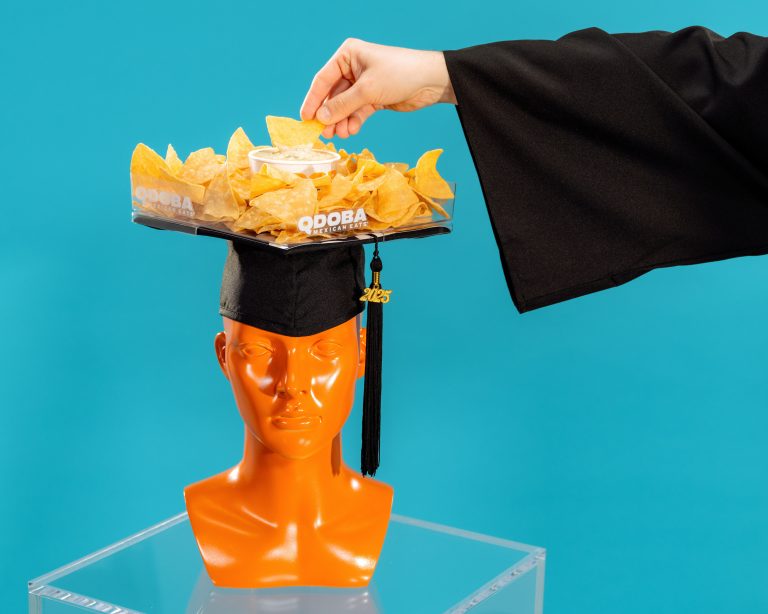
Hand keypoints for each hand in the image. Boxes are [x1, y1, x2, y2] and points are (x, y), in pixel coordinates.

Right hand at [300, 38, 455, 138]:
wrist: (431, 81)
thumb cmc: (399, 74)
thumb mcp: (368, 90)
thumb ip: (343, 105)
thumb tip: (321, 118)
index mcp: (347, 55)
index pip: (323, 79)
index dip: (313, 100)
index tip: (305, 119)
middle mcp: (352, 68)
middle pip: (332, 95)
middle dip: (329, 115)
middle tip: (322, 133)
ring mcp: (363, 84)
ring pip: (344, 106)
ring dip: (340, 121)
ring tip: (339, 135)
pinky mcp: (373, 98)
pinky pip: (356, 112)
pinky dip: (352, 122)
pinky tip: (351, 131)